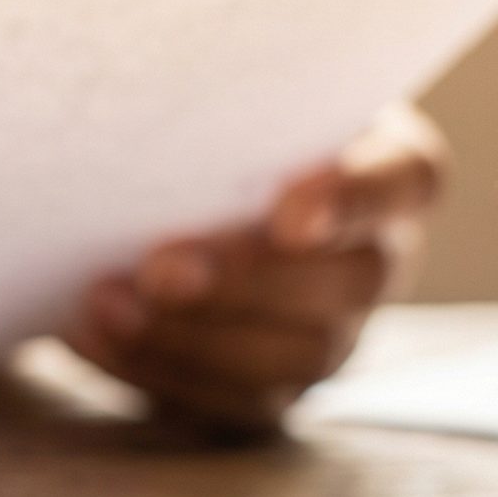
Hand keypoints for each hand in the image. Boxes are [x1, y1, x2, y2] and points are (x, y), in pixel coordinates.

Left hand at [61, 106, 445, 433]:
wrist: (165, 198)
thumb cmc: (210, 127)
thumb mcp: (223, 97)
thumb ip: (215, 96)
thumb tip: (146, 93)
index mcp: (388, 172)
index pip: (404, 181)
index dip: (353, 200)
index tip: (288, 215)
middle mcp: (373, 261)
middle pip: (342, 283)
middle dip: (243, 280)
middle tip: (160, 267)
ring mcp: (331, 337)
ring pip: (290, 356)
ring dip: (191, 334)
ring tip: (106, 301)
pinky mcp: (271, 393)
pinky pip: (228, 403)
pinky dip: (156, 369)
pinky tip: (94, 334)